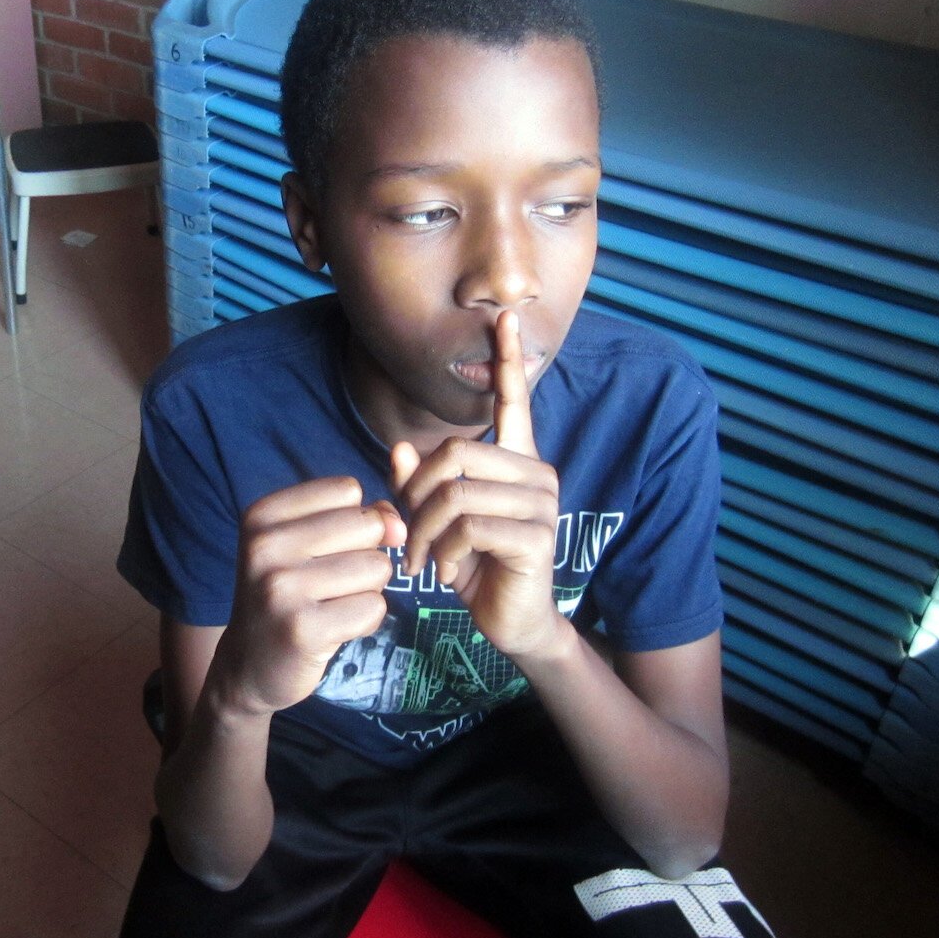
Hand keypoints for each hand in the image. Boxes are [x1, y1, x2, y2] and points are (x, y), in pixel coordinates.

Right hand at [209, 477, 406, 717]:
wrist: (247, 667)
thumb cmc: (286, 596)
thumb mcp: (306, 544)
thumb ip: (357, 518)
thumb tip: (398, 526)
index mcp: (260, 514)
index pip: (346, 490)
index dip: (353, 521)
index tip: (323, 550)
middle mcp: (264, 546)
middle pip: (367, 525)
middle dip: (365, 555)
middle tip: (328, 584)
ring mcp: (280, 589)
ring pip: (377, 567)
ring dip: (367, 591)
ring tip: (330, 607)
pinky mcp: (302, 630)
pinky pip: (374, 608)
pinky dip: (365, 621)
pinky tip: (333, 630)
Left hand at [391, 310, 562, 657]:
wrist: (512, 622)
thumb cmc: (477, 565)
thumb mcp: (440, 522)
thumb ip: (420, 485)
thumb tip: (398, 448)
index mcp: (515, 461)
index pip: (514, 401)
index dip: (507, 359)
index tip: (503, 315)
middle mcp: (534, 473)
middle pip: (455, 452)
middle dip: (416, 495)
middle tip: (409, 535)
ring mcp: (540, 503)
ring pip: (455, 491)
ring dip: (424, 531)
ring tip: (423, 560)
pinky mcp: (535, 536)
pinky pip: (468, 525)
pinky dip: (444, 551)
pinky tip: (447, 572)